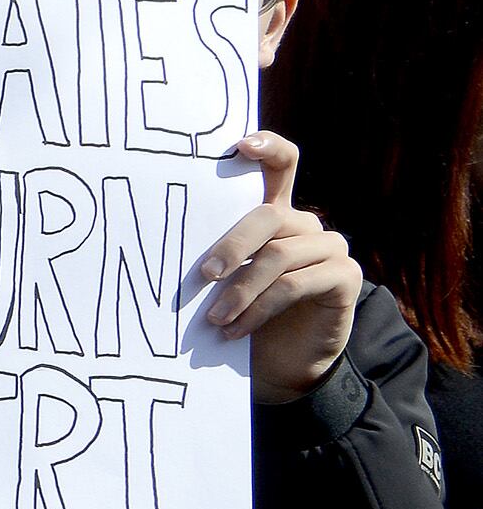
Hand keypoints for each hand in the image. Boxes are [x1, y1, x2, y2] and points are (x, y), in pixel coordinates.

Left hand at [203, 131, 359, 404]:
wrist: (277, 364)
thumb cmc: (242, 314)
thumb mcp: (224, 280)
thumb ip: (213, 253)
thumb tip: (164, 240)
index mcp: (275, 214)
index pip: (282, 164)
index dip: (268, 146)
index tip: (241, 145)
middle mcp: (305, 224)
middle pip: (269, 215)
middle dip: (231, 245)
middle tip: (203, 276)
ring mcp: (330, 248)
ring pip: (280, 255)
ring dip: (241, 290)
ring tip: (215, 319)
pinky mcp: (344, 278)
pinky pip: (296, 285)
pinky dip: (260, 308)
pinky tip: (237, 331)